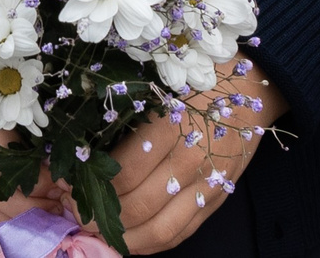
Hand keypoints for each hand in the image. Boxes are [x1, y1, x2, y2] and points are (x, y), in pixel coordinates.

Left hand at [78, 59, 282, 252]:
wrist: (253, 88)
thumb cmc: (197, 79)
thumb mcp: (159, 87)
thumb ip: (125, 114)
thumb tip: (78, 144)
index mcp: (173, 125)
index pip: (124, 173)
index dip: (91, 185)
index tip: (67, 184)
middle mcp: (192, 160)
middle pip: (137, 206)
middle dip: (100, 215)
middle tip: (74, 210)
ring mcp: (209, 184)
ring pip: (159, 230)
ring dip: (122, 238)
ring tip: (96, 230)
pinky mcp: (218, 199)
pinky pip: (181, 233)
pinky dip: (151, 243)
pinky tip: (128, 239)